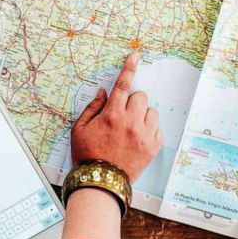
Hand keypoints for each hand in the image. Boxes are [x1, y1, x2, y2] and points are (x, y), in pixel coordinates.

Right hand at [70, 51, 161, 179]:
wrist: (101, 182)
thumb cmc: (87, 155)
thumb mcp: (80, 129)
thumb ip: (92, 108)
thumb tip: (104, 91)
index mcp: (111, 115)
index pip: (123, 85)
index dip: (129, 68)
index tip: (135, 56)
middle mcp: (130, 123)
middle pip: (141, 96)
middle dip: (132, 101)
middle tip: (123, 113)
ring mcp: (144, 135)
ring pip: (152, 111)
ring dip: (142, 115)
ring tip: (131, 128)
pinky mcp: (153, 147)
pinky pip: (157, 128)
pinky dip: (149, 130)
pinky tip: (137, 138)